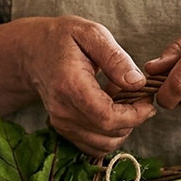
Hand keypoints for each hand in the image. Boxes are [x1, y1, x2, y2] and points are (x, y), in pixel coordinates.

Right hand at [6, 16, 155, 155]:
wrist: (33, 52)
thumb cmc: (63, 39)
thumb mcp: (91, 34)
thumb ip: (115, 58)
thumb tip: (137, 83)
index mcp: (70, 86)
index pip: (107, 117)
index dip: (135, 115)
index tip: (148, 101)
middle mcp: (62, 111)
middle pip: (108, 134)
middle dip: (133, 119)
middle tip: (137, 95)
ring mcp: (61, 124)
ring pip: (104, 145)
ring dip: (122, 127)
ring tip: (121, 101)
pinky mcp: (64, 131)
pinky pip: (95, 146)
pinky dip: (110, 134)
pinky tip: (110, 111)